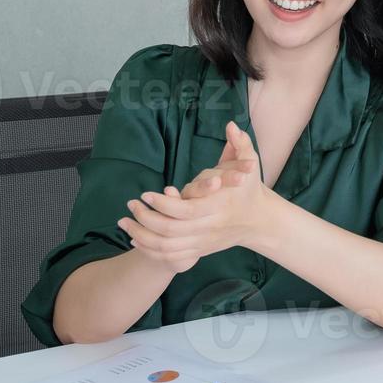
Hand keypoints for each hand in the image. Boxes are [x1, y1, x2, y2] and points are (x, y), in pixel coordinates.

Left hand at [117, 122, 270, 270]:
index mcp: (220, 207)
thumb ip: (241, 144)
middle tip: (131, 205)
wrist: (258, 221)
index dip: (162, 204)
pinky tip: (136, 238)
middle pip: (171, 230)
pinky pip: (169, 257)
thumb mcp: (249, 163)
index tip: (145, 194)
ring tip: (124, 222)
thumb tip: (231, 125)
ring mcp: (204, 242)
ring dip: (141, 236)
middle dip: (145, 218)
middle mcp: (210, 228)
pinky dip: (150, 250)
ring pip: (166, 247)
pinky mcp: (199, 251)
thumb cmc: (249, 189)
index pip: (185, 210)